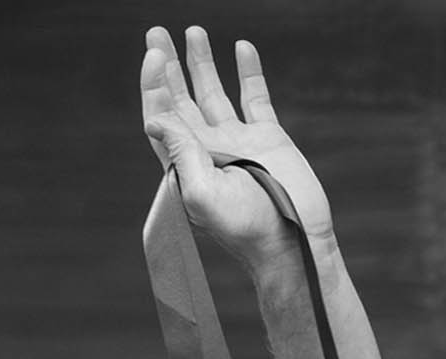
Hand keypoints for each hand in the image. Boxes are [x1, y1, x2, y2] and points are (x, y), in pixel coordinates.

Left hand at [139, 25, 333, 266]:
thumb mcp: (203, 194)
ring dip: (201, 62)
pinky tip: (240, 47)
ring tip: (192, 31)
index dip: (153, 85)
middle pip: (180, 99)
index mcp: (185, 163)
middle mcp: (207, 148)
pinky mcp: (268, 136)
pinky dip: (247, 71)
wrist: (292, 239)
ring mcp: (238, 140)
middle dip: (167, 66)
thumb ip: (180, 153)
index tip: (153, 54)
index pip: (161, 116)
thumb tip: (154, 120)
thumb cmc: (245, 226)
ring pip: (213, 92)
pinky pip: (254, 96)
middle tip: (155, 32)